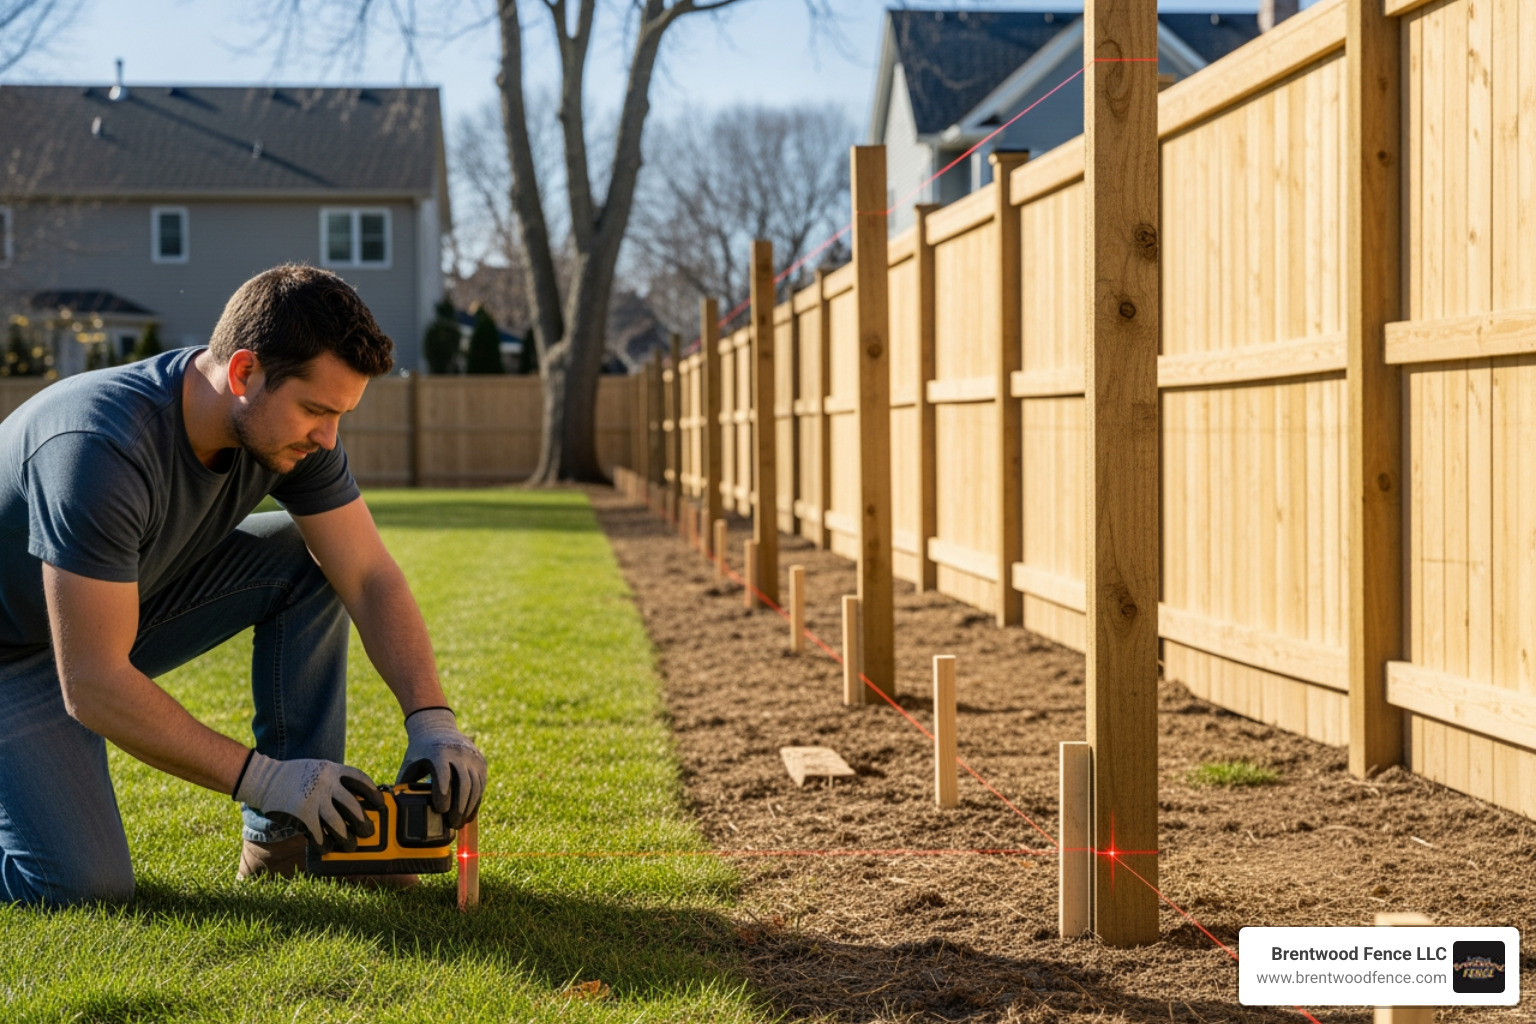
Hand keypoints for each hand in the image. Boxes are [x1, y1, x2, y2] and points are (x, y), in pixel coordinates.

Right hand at [234, 752, 385, 850]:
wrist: (265, 779)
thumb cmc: (295, 776)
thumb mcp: (318, 769)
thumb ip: (335, 781)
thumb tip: (357, 803)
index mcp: (332, 769)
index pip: (360, 780)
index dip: (372, 793)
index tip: (380, 804)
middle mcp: (326, 784)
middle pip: (353, 806)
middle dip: (362, 822)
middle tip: (368, 831)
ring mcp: (314, 800)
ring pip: (338, 824)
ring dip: (347, 837)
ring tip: (351, 845)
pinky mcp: (302, 815)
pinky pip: (319, 833)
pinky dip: (325, 843)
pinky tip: (328, 847)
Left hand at [396, 707, 485, 827]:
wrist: (438, 728)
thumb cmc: (420, 751)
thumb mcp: (410, 763)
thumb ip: (404, 784)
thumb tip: (395, 809)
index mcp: (439, 752)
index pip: (444, 774)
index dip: (443, 793)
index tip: (440, 810)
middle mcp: (459, 753)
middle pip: (464, 783)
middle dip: (459, 807)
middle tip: (452, 824)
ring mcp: (472, 757)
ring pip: (475, 786)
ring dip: (468, 807)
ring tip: (459, 823)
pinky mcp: (481, 762)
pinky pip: (481, 784)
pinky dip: (476, 801)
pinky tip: (468, 814)